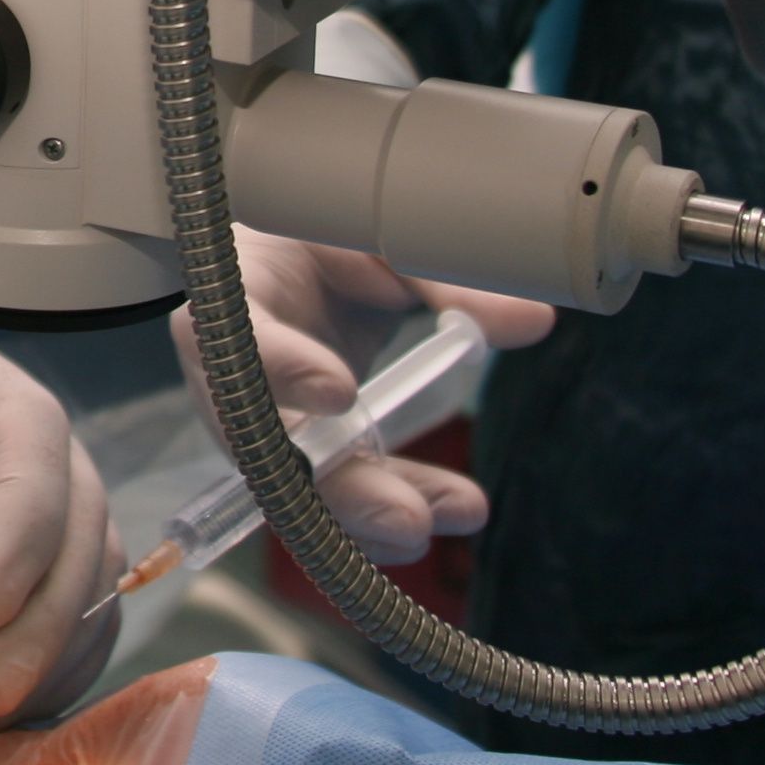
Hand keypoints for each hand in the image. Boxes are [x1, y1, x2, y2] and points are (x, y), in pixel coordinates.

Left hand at [0, 319, 120, 735]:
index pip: (32, 439)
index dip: (24, 528)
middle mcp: (12, 431)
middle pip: (75, 518)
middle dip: (44, 616)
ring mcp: (29, 501)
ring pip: (86, 578)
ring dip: (50, 657)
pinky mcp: (29, 569)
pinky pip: (72, 623)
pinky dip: (49, 676)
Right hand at [174, 228, 552, 562]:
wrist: (284, 260)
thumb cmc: (324, 236)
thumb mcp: (377, 235)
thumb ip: (445, 279)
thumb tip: (534, 319)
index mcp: (233, 295)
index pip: (232, 335)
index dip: (282, 368)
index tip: (342, 393)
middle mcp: (231, 374)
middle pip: (265, 445)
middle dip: (338, 487)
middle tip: (407, 517)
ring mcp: (256, 424)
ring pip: (297, 488)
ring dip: (365, 516)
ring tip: (431, 529)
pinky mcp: (289, 452)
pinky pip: (323, 499)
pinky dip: (373, 519)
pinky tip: (431, 522)